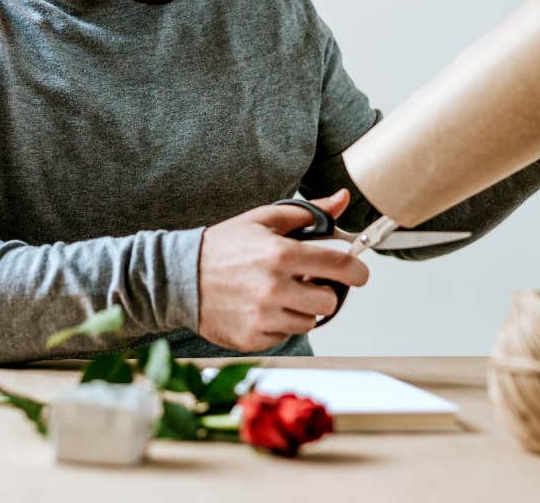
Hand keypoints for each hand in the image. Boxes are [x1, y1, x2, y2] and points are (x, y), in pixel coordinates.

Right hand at [198, 188, 367, 352]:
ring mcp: (263, 316)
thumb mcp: (265, 219)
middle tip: (308, 281)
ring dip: (303, 308)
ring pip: (309, 321)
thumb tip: (342, 200)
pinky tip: (263, 306)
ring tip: (280, 293)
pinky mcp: (253, 338)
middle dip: (324, 290)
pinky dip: (281, 323)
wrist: (180, 277)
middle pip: (329, 301)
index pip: (340, 266)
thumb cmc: (223, 246)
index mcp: (281, 254)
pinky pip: (285, 335)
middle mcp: (275, 288)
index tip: (359, 273)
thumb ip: (309, 213)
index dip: (358, 270)